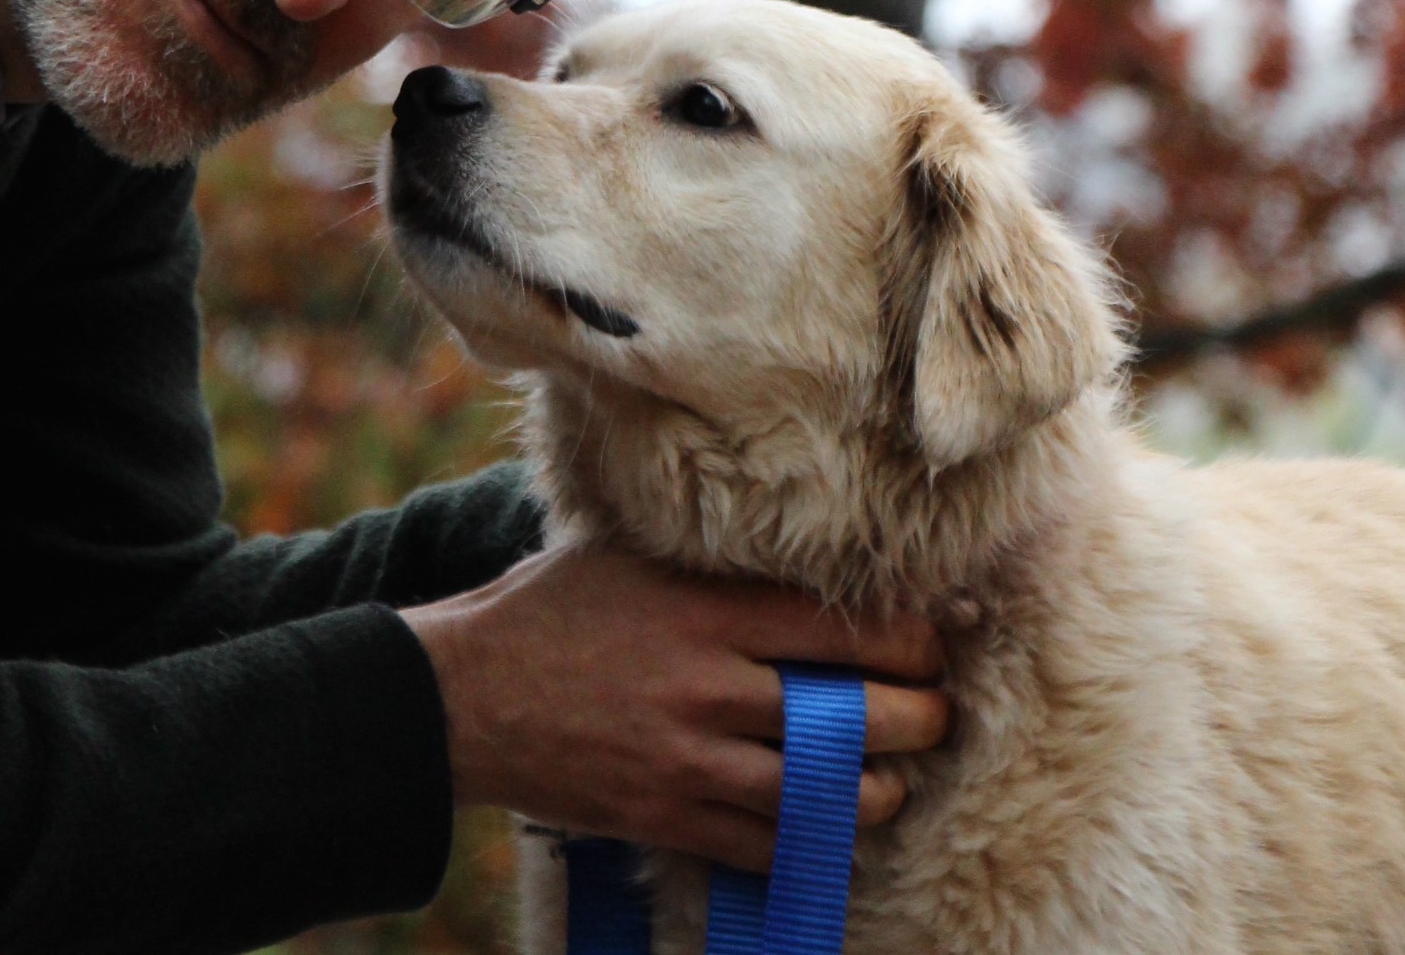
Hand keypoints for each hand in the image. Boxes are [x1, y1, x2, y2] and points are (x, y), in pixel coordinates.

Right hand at [401, 544, 947, 871]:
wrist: (465, 694)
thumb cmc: (551, 607)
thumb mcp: (633, 559)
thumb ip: (715, 568)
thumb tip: (798, 562)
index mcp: (705, 611)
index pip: (843, 628)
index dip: (911, 640)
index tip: (931, 642)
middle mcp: (709, 687)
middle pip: (855, 716)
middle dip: (920, 719)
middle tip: (938, 713)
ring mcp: (689, 762)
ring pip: (824, 795)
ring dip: (877, 793)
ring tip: (892, 780)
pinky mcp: (666, 817)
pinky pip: (766, 846)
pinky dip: (808, 842)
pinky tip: (825, 825)